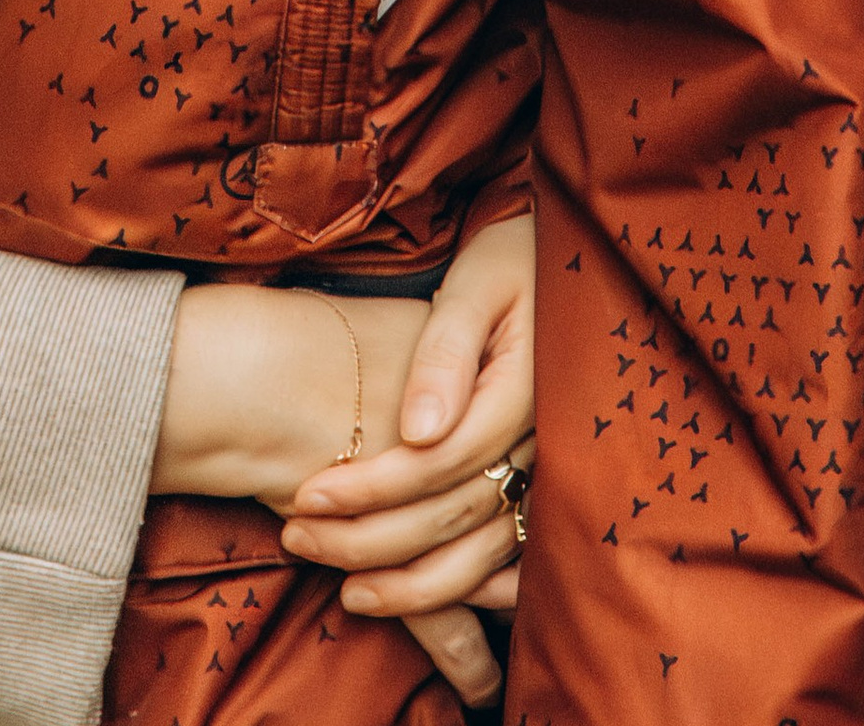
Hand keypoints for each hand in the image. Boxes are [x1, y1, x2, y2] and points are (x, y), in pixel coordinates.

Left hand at [283, 214, 535, 706]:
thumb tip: (419, 429)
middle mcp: (543, 445)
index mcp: (522, 393)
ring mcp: (551, 471)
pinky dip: (471, 591)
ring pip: (484, 553)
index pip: (439, 461)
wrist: (566, 264)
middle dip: (371, 537)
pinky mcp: (547, 481)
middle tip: (297, 539)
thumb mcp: (476, 285)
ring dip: (413, 584)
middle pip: (453, 516)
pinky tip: (422, 600)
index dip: (370, 486)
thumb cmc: (511, 263)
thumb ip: (447, 352)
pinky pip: (516, 558)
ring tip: (345, 589)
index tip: (306, 494)